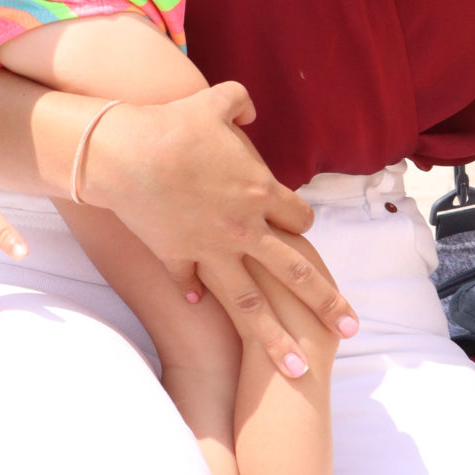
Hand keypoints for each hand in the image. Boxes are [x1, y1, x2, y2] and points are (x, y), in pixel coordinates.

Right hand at [84, 82, 359, 373]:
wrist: (125, 153)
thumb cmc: (173, 125)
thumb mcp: (214, 102)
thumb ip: (239, 104)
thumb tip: (249, 112)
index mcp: (259, 192)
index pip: (298, 219)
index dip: (301, 224)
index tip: (303, 231)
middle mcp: (243, 229)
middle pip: (295, 273)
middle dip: (326, 303)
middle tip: (350, 329)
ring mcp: (210, 250)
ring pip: (252, 305)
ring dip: (276, 339)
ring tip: (299, 371)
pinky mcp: (177, 258)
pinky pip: (191, 283)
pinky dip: (195, 292)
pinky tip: (199, 303)